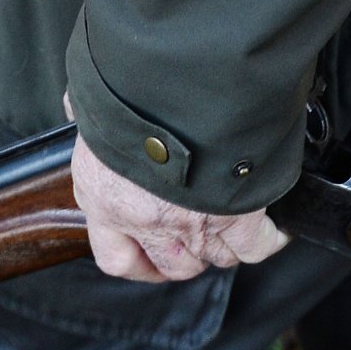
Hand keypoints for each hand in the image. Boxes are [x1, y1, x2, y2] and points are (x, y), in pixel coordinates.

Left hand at [68, 103, 288, 281]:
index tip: (152, 259)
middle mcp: (149, 220)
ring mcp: (194, 223)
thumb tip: (75, 105)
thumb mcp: (95, 106)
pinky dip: (270, 238)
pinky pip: (257, 246)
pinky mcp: (236, 216)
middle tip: (203, 231)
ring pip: (219, 257)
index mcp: (107, 198)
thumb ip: (88, 116)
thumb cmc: (131, 90)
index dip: (140, 264)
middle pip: (176, 265)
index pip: (117, 259)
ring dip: (229, 243)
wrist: (180, 83)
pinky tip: (275, 224)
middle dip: (191, 253)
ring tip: (238, 220)